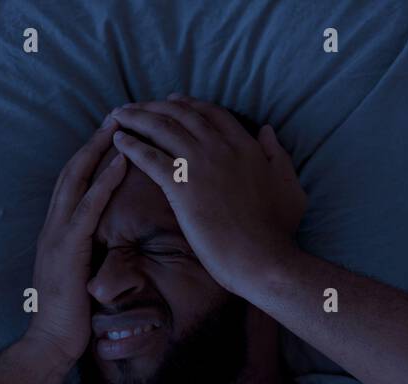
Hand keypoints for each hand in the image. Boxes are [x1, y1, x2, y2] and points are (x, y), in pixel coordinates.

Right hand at [26, 121, 128, 367]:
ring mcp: (58, 234)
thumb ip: (86, 254)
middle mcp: (53, 225)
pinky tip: (122, 162)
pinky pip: (88, 207)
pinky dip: (104, 181)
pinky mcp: (68, 248)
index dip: (90, 155)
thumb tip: (105, 243)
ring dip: (100, 150)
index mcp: (56, 231)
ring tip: (121, 126)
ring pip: (78, 180)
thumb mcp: (79, 277)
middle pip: (73, 170)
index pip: (73, 182)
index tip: (111, 133)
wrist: (51, 342)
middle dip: (95, 141)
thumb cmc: (70, 316)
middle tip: (118, 114)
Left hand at [109, 95, 305, 296]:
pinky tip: (119, 141)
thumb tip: (267, 131)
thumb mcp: (290, 185)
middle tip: (134, 108)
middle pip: (180, 114)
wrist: (262, 258)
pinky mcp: (181, 186)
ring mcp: (200, 164)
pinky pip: (150, 157)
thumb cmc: (277, 231)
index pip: (211, 112)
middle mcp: (221, 147)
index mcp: (246, 145)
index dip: (187, 104)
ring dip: (136, 118)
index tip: (170, 101)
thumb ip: (278, 154)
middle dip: (154, 106)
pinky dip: (132, 145)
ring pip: (161, 128)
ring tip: (117, 117)